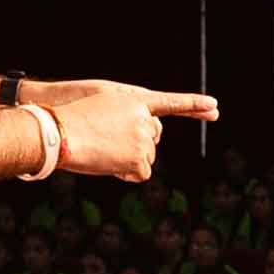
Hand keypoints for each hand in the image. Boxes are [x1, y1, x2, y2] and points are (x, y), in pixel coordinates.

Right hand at [28, 79, 212, 182]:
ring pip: (146, 158)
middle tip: (111, 144)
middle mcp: (144, 118)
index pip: (170, 102)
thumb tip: (139, 141)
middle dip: (139, 145)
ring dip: (129, 160)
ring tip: (104, 151)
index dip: (193, 104)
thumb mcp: (101, 108)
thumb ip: (125, 118)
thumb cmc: (70, 121)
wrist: (58, 133)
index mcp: (134, 100)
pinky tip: (110, 165)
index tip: (214, 107)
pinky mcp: (139, 157)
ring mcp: (143, 138)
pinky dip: (128, 174)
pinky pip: (141, 174)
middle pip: (154, 138)